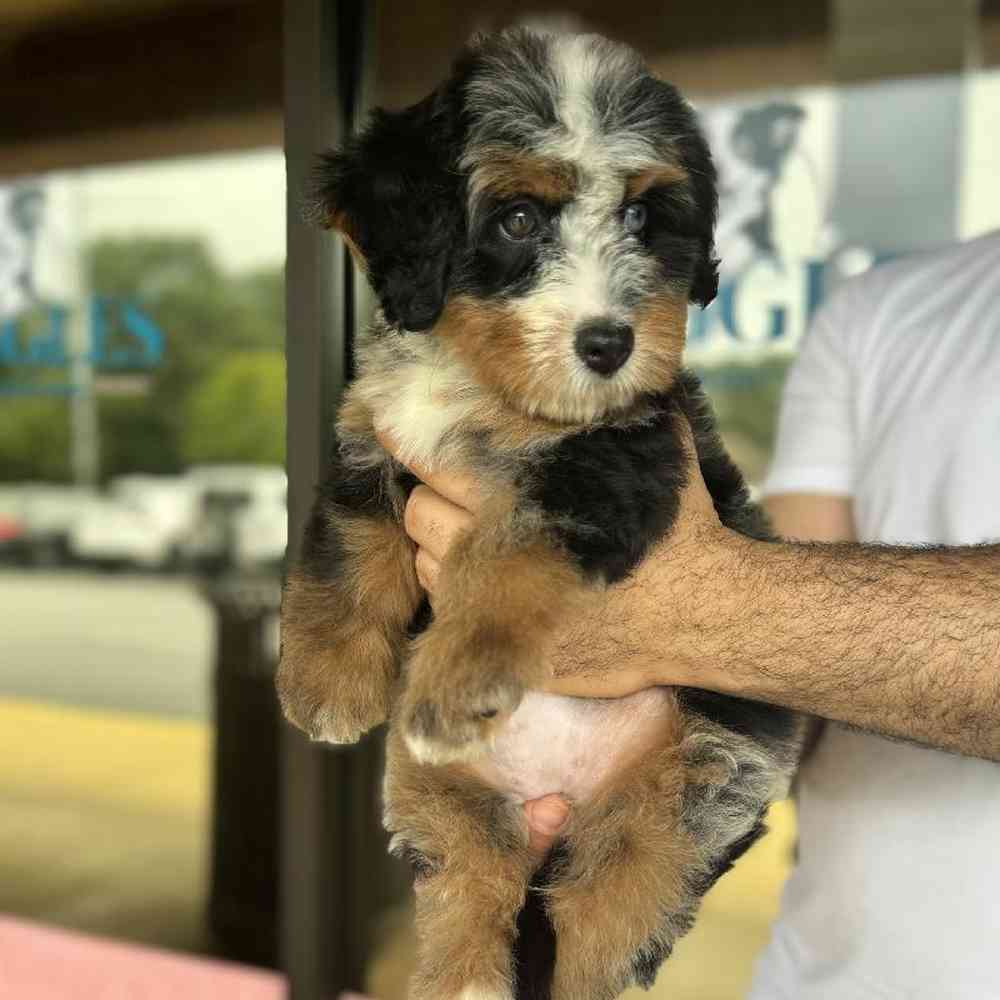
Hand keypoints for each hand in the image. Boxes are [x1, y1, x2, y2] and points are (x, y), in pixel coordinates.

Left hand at [377, 417, 730, 697]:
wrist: (705, 615)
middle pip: (419, 513)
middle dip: (425, 495)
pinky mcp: (502, 641)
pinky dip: (451, 586)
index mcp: (527, 495)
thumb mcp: (660, 452)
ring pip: (425, 562)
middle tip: (446, 487)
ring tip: (465, 531)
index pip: (437, 464)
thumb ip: (622, 411)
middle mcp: (500, 547)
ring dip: (434, 543)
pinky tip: (480, 573)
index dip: (407, 442)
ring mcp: (496, 601)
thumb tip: (605, 373)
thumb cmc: (679, 529)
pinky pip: (445, 608)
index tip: (388, 427)